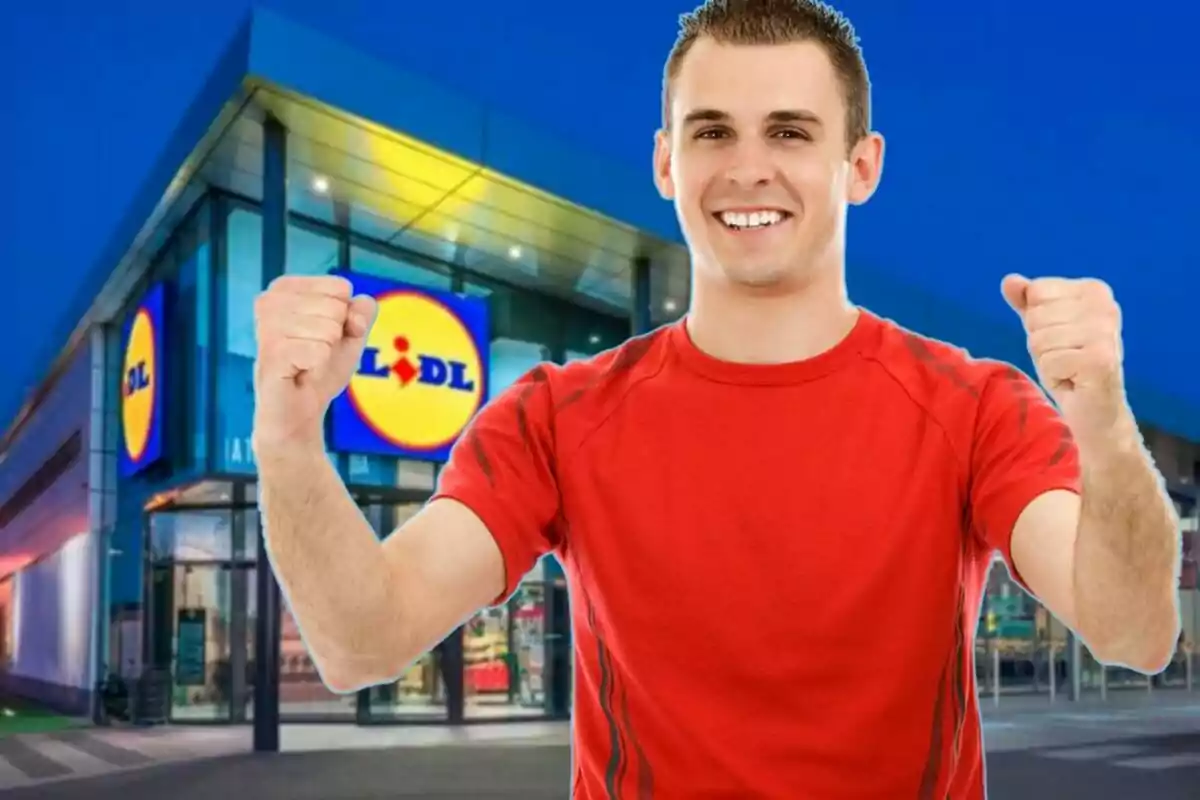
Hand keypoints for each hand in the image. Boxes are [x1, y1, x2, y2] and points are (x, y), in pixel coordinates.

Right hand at [252, 275, 377, 455]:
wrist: (299, 412)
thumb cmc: (318, 369)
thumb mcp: (349, 336)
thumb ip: (361, 313)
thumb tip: (357, 309)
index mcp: (285, 288)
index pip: (340, 287)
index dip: (345, 317)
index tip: (327, 337)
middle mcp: (269, 301)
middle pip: (336, 307)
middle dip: (336, 337)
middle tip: (315, 354)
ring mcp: (267, 326)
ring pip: (328, 329)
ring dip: (326, 354)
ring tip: (307, 364)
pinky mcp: (270, 352)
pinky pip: (319, 351)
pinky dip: (319, 367)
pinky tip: (301, 373)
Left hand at [1002, 274, 1131, 445]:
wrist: (1095, 410)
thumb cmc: (1067, 365)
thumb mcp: (1043, 328)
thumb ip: (1027, 302)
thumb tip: (1009, 280)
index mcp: (1094, 290)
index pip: (1036, 291)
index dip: (1037, 321)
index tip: (1060, 338)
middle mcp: (1106, 306)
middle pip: (1036, 316)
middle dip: (1040, 343)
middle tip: (1064, 357)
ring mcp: (1105, 333)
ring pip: (1039, 339)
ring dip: (1046, 361)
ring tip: (1068, 369)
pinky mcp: (1099, 360)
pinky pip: (1048, 362)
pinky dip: (1054, 376)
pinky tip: (1073, 381)